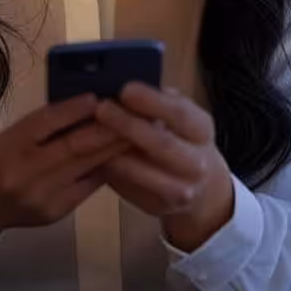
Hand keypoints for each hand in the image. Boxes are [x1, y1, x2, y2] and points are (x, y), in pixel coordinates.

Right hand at [0, 93, 129, 255]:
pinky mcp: (57, 212)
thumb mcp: (12, 135)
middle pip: (73, 147)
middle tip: (133, 114)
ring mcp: (43, 195)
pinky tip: (122, 156)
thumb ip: (44, 123)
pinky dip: (106, 168)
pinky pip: (88, 186)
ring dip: (113, 148)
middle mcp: (26, 171)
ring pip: (86, 167)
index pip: (46, 122)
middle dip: (106, 129)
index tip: (99, 97)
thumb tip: (88, 104)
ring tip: (135, 132)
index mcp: (11, 144)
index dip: (74, 109)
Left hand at [92, 83, 234, 250]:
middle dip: (128, 125)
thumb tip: (123, 85)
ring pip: (143, 171)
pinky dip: (112, 171)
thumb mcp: (178, 118)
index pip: (180, 112)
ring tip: (89, 133)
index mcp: (201, 129)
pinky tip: (93, 156)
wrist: (202, 188)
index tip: (126, 89)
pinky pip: (130, 188)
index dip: (152, 101)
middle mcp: (198, 161)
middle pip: (161, 143)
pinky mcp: (161, 206)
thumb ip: (156, 103)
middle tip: (101, 108)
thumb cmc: (179, 139)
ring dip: (113, 152)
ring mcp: (182, 189)